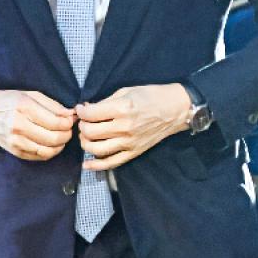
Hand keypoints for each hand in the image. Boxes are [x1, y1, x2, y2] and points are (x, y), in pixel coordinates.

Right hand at [0, 89, 74, 161]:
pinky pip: (38, 156)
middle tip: (69, 130)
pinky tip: (51, 144)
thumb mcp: (30, 95)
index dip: (68, 123)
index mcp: (24, 107)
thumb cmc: (8, 101)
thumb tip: (71, 115)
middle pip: (54, 138)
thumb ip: (52, 105)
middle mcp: (19, 125)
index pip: (55, 122)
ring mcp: (16, 141)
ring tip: (61, 137)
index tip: (71, 120)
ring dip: (60, 145)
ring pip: (48, 150)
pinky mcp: (14, 151)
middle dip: (67, 135)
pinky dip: (49, 152)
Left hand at [76, 83, 192, 170]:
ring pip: (96, 149)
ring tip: (87, 136)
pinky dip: (96, 165)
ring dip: (85, 142)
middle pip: (90, 132)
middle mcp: (125, 127)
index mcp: (123, 108)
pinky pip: (111, 163)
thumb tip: (87, 109)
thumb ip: (105, 101)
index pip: (91, 114)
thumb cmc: (152, 96)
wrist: (175, 109)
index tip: (81, 109)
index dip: (81, 111)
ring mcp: (129, 142)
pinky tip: (86, 163)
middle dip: (82, 126)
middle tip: (85, 121)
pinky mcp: (134, 152)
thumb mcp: (127, 91)